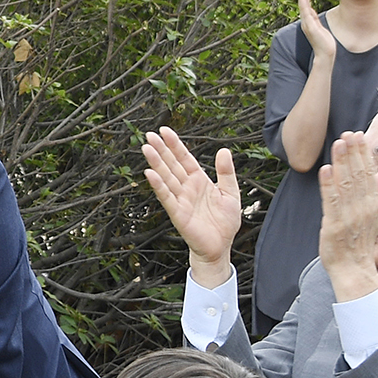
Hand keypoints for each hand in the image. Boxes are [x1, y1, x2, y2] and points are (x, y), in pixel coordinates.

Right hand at [141, 127, 240, 286]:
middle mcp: (187, 188)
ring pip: (167, 177)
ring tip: (146, 148)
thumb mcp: (231, 193)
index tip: (165, 130)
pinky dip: (158, 186)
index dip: (175, 145)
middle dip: (161, 150)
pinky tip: (150, 174)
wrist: (221, 246)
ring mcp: (181, 199)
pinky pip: (167, 197)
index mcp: (199, 180)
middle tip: (149, 134)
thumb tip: (224, 150)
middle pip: (172, 165)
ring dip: (156, 163)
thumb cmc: (225, 222)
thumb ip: (226, 172)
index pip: (185, 158)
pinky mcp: (178, 213)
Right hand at [295, 0, 336, 60]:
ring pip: (303, 7)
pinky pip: (306, 14)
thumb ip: (315, 20)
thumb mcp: (321, 28)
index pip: (306, 6)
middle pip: (303, 4)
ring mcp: (308, 25)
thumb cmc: (324, 44)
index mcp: (309, 22)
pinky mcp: (311, 27)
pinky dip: (304, 6)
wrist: (325, 55)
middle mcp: (306, 22)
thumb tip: (312, 12)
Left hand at [317, 131, 377, 300]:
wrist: (354, 269)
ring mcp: (349, 216)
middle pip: (358, 175)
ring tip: (338, 144)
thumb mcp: (373, 214)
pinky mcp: (334, 225)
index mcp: (372, 203)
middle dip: (353, 153)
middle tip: (348, 133)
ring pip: (345, 184)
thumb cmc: (359, 242)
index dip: (363, 153)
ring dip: (341, 163)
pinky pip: (331, 202)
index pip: (369, 173)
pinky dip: (328, 185)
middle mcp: (363, 208)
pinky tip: (325, 169)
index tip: (359, 135)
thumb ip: (377, 191)